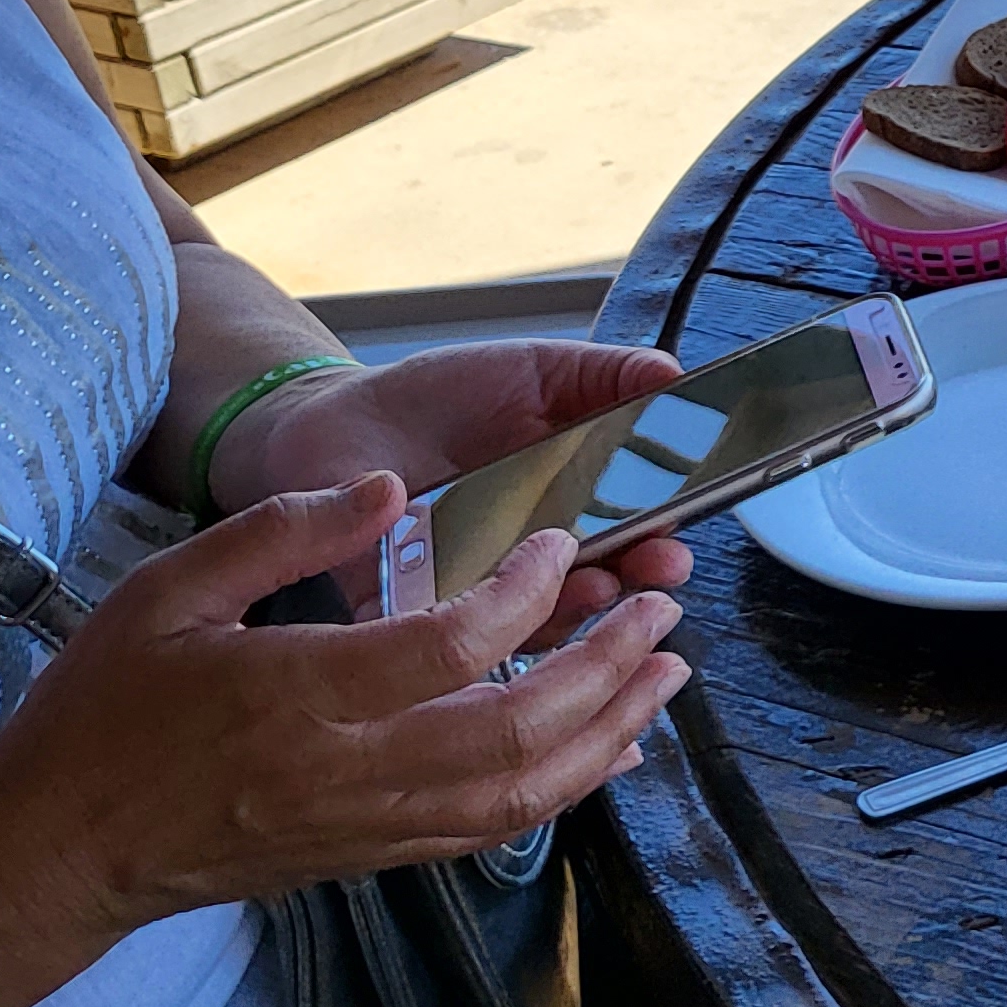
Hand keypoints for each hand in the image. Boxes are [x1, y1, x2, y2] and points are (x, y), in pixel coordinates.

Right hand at [0, 478, 692, 959]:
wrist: (58, 850)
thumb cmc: (103, 710)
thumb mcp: (165, 590)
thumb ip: (279, 530)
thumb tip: (386, 483)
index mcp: (289, 695)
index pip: (442, 648)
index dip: (522, 595)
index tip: (560, 544)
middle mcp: (339, 771)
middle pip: (507, 732)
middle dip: (605, 670)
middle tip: (660, 609)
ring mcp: (361, 826)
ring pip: (515, 795)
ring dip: (607, 733)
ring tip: (667, 674)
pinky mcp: (370, 858)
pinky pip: (489, 833)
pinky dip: (564, 791)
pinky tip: (611, 749)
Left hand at [212, 339, 697, 634]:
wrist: (326, 417)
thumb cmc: (433, 399)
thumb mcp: (532, 371)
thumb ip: (603, 375)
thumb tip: (674, 375)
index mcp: (568, 506)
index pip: (631, 536)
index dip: (660, 541)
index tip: (680, 537)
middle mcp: (527, 560)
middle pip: (597, 588)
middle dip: (635, 583)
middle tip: (657, 567)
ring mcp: (472, 590)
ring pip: (534, 623)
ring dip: (573, 607)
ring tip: (595, 580)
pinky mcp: (408, 612)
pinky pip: (448, 635)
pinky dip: (478, 626)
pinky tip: (499, 600)